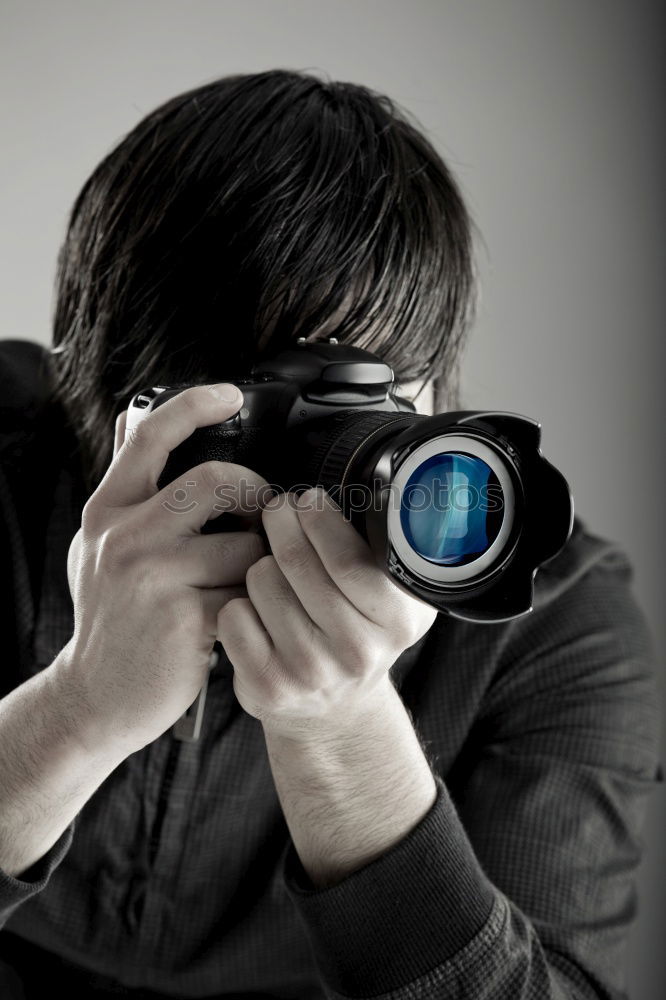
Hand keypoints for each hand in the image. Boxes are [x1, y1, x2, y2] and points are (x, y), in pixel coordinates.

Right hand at [58, 383, 272, 756]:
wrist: (96, 697)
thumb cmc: (111, 619)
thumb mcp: (101, 545)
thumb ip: (125, 488)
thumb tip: (129, 421)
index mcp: (108, 511)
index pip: (148, 437)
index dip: (193, 405)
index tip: (230, 395)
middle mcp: (124, 536)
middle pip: (215, 479)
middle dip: (256, 492)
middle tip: (262, 515)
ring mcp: (152, 576)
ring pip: (246, 542)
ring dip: (261, 560)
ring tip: (245, 578)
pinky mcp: (185, 617)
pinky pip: (248, 590)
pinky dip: (256, 600)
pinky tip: (239, 612)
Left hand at [217, 487, 437, 735]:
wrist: (333, 708)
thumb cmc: (355, 633)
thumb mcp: (388, 597)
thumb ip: (376, 552)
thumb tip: (339, 492)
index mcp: (399, 621)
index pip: (349, 559)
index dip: (320, 520)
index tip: (307, 500)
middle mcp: (358, 651)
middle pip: (297, 564)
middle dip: (281, 524)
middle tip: (278, 512)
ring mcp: (312, 672)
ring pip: (261, 581)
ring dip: (260, 566)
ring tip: (275, 575)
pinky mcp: (269, 686)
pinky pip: (234, 615)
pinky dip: (237, 603)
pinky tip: (256, 612)